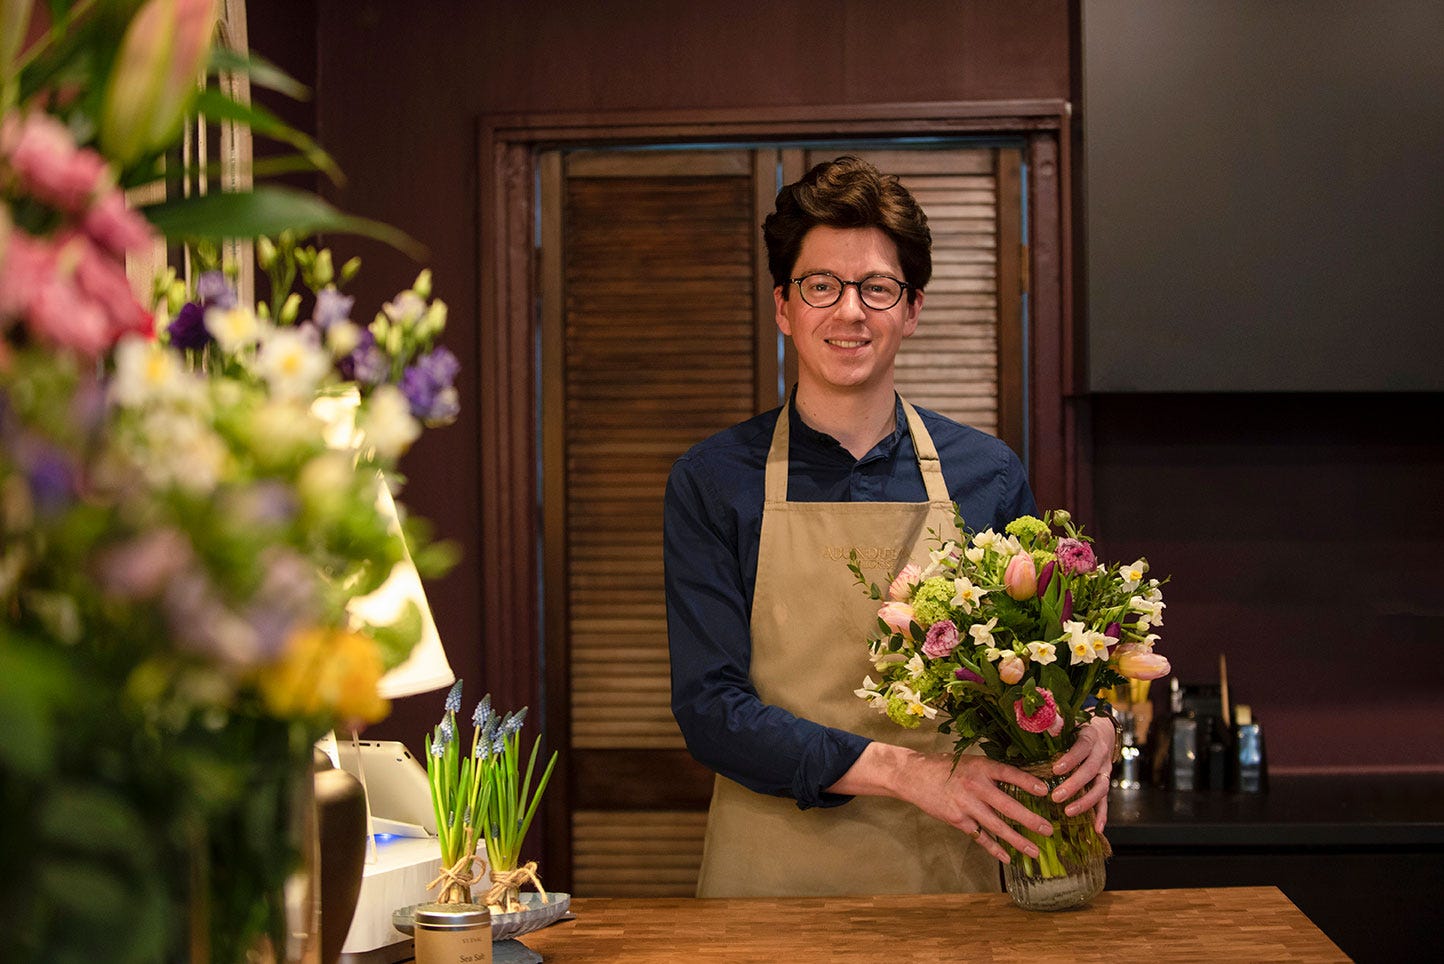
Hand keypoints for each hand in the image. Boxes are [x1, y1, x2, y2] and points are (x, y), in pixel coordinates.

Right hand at [829, 743, 1056, 865]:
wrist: (914, 776)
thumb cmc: (945, 767)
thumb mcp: (970, 761)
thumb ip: (992, 772)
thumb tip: (1021, 781)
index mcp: (980, 767)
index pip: (1009, 774)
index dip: (1028, 782)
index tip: (1045, 792)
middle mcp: (975, 786)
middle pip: (1008, 806)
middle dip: (1030, 820)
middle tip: (1048, 830)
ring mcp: (966, 805)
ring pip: (997, 826)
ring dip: (1017, 840)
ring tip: (1034, 851)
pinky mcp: (958, 820)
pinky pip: (980, 836)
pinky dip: (994, 847)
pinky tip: (1007, 857)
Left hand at [1046, 715, 1114, 832]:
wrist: (1103, 731)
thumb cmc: (1078, 728)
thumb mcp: (1069, 722)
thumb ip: (1056, 723)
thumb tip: (1043, 721)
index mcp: (1090, 737)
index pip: (1082, 748)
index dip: (1070, 759)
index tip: (1055, 769)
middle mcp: (1100, 755)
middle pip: (1090, 771)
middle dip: (1074, 785)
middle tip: (1055, 796)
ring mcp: (1105, 771)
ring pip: (1100, 788)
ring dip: (1086, 802)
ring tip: (1068, 812)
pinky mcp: (1105, 783)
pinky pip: (1106, 801)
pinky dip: (1102, 815)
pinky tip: (1097, 829)